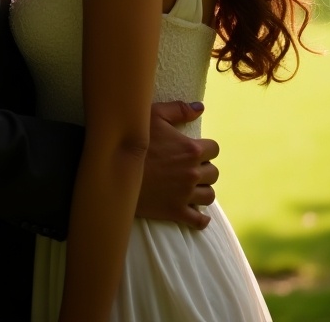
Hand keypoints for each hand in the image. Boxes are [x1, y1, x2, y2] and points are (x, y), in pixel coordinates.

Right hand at [135, 101, 219, 228]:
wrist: (115, 169)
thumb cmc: (134, 140)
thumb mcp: (153, 115)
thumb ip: (179, 110)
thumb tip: (200, 108)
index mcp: (191, 149)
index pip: (215, 149)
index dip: (206, 148)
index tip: (195, 150)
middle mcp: (193, 172)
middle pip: (214, 173)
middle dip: (204, 169)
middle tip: (189, 168)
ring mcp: (186, 194)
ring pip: (209, 195)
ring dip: (203, 190)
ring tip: (191, 187)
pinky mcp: (176, 211)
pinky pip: (199, 220)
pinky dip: (201, 218)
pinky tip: (196, 211)